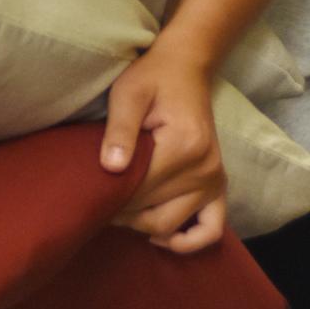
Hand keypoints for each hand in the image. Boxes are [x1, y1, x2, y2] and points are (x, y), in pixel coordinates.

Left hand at [101, 38, 227, 254]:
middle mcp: (205, 169)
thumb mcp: (128, 93)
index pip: (140, 191)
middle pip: (155, 215)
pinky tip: (162, 236)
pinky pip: (211, 228)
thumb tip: (110, 169)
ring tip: (120, 211)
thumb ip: (119, 130)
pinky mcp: (218, 184)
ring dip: (144, 226)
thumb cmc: (152, 78)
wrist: (186, 67)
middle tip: (99, 202)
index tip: (90, 193)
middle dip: (123, 215)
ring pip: (173, 224)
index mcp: (183, 146)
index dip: (111, 198)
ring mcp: (215, 179)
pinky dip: (189, 241)